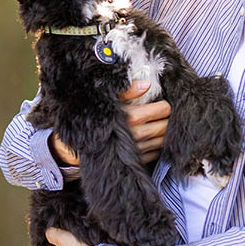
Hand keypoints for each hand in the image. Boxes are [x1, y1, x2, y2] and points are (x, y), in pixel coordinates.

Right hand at [49, 80, 169, 164]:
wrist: (78, 145)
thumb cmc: (94, 117)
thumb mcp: (107, 100)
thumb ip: (127, 91)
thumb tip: (147, 84)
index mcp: (132, 117)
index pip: (163, 110)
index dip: (164, 105)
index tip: (160, 103)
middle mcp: (137, 134)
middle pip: (165, 126)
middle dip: (166, 120)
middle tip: (162, 115)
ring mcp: (137, 149)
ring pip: (162, 140)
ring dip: (163, 133)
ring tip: (158, 126)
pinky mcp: (135, 160)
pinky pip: (155, 153)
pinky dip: (157, 146)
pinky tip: (151, 140)